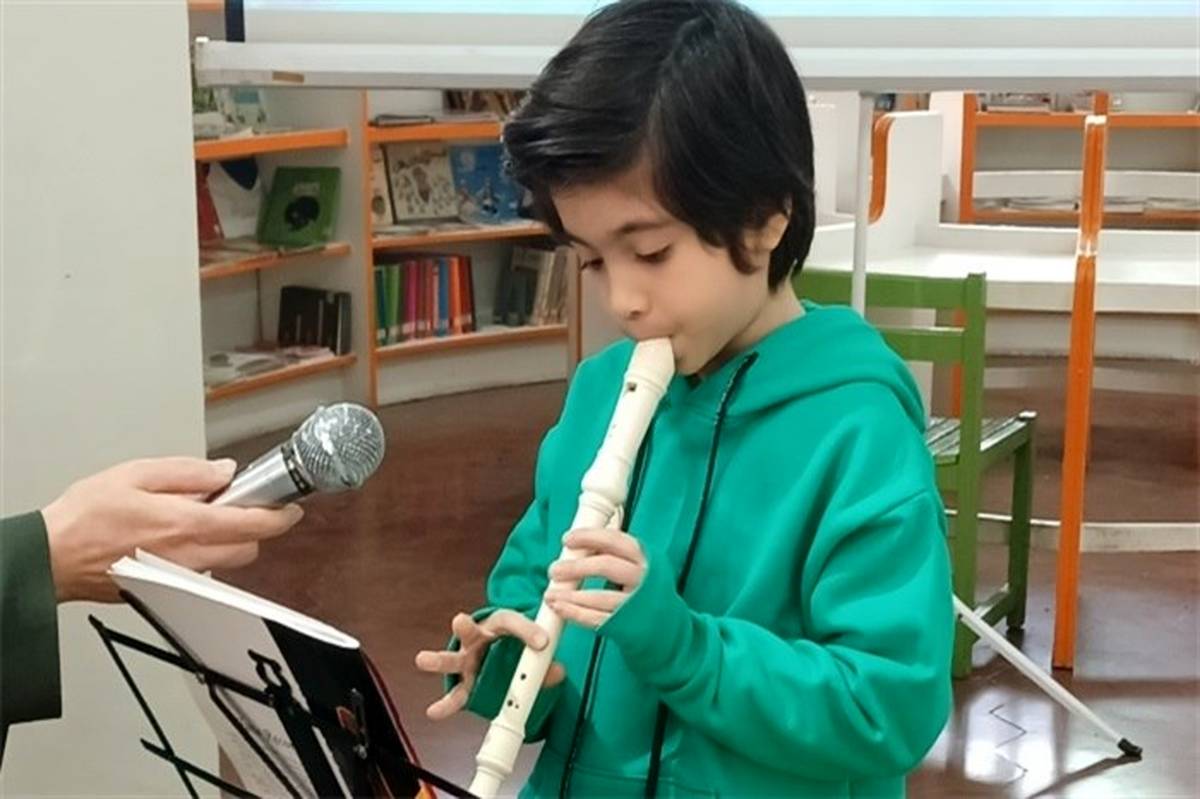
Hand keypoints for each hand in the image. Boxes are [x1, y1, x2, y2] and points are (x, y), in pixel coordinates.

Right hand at [41, 457, 303, 602]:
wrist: (51, 556)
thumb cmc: (86, 515)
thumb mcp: (138, 473)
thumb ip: (188, 473)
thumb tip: (224, 473)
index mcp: (186, 525)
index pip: (252, 525)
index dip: (279, 516)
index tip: (290, 508)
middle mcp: (188, 557)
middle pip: (247, 549)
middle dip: (252, 529)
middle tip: (238, 506)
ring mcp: (177, 579)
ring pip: (226, 565)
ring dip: (227, 543)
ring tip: (198, 520)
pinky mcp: (164, 591)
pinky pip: (200, 574)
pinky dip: (202, 556)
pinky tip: (178, 539)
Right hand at [414, 610, 564, 720]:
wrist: (495, 647)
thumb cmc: (509, 641)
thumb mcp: (528, 645)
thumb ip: (542, 659)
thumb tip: (557, 672)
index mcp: (497, 625)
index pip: (511, 621)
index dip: (527, 631)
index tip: (542, 642)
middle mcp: (477, 640)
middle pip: (470, 631)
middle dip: (464, 627)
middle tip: (459, 620)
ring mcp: (467, 661)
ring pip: (452, 660)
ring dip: (439, 660)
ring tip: (423, 659)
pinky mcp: (464, 683)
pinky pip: (455, 694)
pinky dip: (445, 704)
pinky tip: (434, 711)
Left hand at [544, 528, 645, 628]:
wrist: (665, 625)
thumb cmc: (642, 590)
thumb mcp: (634, 566)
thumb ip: (610, 553)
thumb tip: (575, 543)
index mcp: (644, 558)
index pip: (615, 540)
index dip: (589, 537)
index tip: (567, 540)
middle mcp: (643, 579)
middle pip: (607, 566)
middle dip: (576, 567)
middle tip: (554, 570)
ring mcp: (636, 604)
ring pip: (600, 597)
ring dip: (570, 595)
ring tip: (550, 594)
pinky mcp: (628, 626)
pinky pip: (598, 619)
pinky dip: (575, 613)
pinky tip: (559, 608)